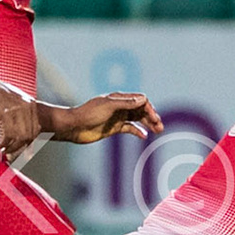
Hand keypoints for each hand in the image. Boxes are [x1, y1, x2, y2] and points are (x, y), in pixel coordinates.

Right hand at [0, 78, 41, 157]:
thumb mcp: (14, 102)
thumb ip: (22, 114)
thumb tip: (25, 133)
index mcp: (31, 104)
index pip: (36, 130)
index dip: (30, 143)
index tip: (23, 152)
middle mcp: (27, 106)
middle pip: (30, 135)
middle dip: (21, 148)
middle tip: (12, 154)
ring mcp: (17, 109)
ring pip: (21, 136)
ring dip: (12, 148)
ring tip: (5, 151)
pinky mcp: (5, 112)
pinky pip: (9, 133)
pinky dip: (5, 143)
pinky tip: (0, 145)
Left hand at [42, 91, 163, 144]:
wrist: (74, 127)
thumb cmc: (88, 113)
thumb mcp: (108, 106)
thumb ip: (126, 103)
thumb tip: (143, 99)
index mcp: (119, 98)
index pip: (140, 100)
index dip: (149, 108)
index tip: (154, 118)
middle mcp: (120, 107)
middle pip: (141, 109)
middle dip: (151, 116)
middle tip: (160, 126)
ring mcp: (117, 117)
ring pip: (137, 119)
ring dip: (148, 124)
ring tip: (157, 130)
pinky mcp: (114, 128)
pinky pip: (130, 128)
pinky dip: (138, 131)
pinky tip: (144, 136)